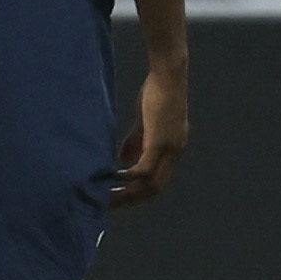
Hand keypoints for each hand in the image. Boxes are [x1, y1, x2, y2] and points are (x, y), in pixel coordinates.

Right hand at [110, 61, 189, 207]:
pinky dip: (128, 177)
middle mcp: (174, 154)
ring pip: (149, 184)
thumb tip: (123, 161)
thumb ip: (136, 142)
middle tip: (108, 204)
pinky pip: (144, 169)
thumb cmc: (156, 93)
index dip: (137, 194)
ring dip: (127, 192)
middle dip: (130, 199)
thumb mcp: (145, 122)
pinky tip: (111, 176)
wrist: (168, 75)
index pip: (156, 183)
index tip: (116, 198)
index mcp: (172, 151)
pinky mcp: (160, 141)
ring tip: (106, 195)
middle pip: (154, 189)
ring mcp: (169, 149)